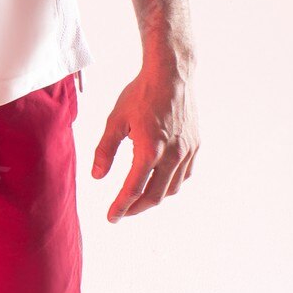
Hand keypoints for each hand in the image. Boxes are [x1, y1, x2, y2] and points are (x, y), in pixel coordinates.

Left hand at [90, 59, 198, 220]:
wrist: (171, 75)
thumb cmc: (140, 94)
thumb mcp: (115, 121)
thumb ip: (104, 151)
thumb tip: (97, 176)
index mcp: (150, 149)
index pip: (134, 189)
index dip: (121, 206)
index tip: (111, 217)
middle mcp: (172, 154)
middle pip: (155, 195)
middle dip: (136, 208)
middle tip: (122, 212)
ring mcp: (187, 151)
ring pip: (172, 188)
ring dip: (154, 199)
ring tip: (137, 200)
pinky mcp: (195, 145)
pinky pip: (184, 175)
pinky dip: (170, 185)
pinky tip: (159, 183)